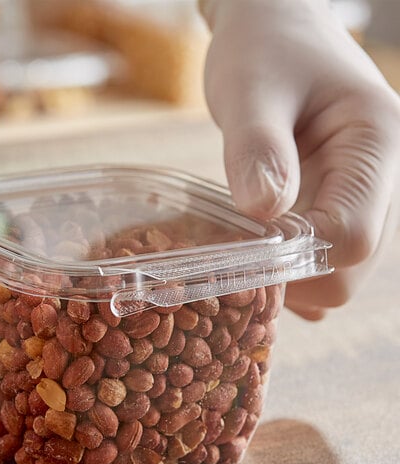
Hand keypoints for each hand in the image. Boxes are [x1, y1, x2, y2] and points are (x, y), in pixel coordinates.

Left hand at [199, 0, 399, 318]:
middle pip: (349, 267)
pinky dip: (289, 270)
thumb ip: (258, 147)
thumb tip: (266, 212)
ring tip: (240, 254)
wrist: (272, 30)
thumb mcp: (251, 89)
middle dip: (294, 278)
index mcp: (376, 145)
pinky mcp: (335, 202)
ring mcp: (360, 194)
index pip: (352, 239)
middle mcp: (381, 177)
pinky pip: (321, 256)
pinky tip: (255, 255)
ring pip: (336, 269)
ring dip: (289, 277)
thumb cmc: (263, 48)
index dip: (297, 261)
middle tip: (235, 261)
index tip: (244, 254)